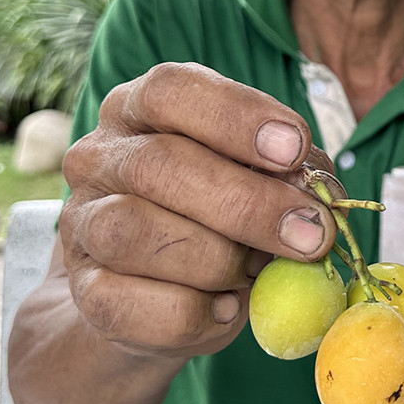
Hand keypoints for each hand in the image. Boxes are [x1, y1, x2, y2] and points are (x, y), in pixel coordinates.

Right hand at [58, 62, 335, 359]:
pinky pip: (129, 304)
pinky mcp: (83, 292)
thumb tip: (321, 195)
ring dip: (216, 259)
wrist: (155, 302)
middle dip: (247, 202)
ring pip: (133, 232)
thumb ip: (290, 178)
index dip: (235, 116)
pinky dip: (191, 313)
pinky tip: (224, 308)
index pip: (171, 90)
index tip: (295, 149)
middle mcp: (100, 156)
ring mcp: (82, 224)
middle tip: (311, 234)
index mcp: (141, 109)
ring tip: (254, 273)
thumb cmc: (218, 221)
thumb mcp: (260, 182)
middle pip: (159, 164)